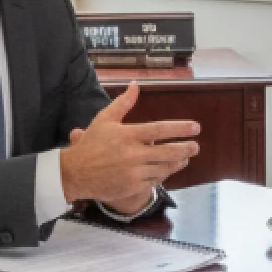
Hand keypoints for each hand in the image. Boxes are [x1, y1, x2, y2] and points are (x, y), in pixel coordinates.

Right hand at [59, 81, 199, 204]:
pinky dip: (163, 174)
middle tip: (196, 146)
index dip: (180, 129)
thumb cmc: (91, 144)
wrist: (75, 174)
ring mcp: (134, 173)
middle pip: (168, 151)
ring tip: (185, 157)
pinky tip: (168, 168)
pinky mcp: (133, 187)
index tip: (195, 128)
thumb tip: (136, 85)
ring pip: (164, 168)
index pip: (160, 130)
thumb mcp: (104, 119)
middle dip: (186, 148)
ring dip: (178, 162)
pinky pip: (155, 180)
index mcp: (127, 135)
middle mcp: (133, 154)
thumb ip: (123, 103)